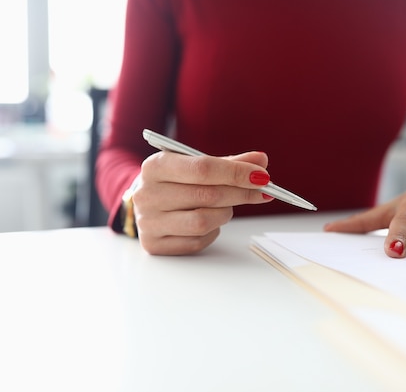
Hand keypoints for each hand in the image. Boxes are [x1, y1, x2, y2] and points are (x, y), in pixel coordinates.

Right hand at [131, 150, 273, 254]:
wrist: (145, 202)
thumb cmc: (174, 181)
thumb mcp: (195, 165)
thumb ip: (228, 163)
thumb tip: (260, 161)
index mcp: (155, 166)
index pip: (203, 169)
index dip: (236, 173)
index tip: (261, 176)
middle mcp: (147, 194)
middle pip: (206, 195)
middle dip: (240, 193)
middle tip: (261, 192)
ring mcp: (148, 222)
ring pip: (203, 221)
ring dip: (224, 214)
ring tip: (226, 207)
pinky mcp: (154, 245)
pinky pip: (196, 241)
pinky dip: (212, 232)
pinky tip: (210, 222)